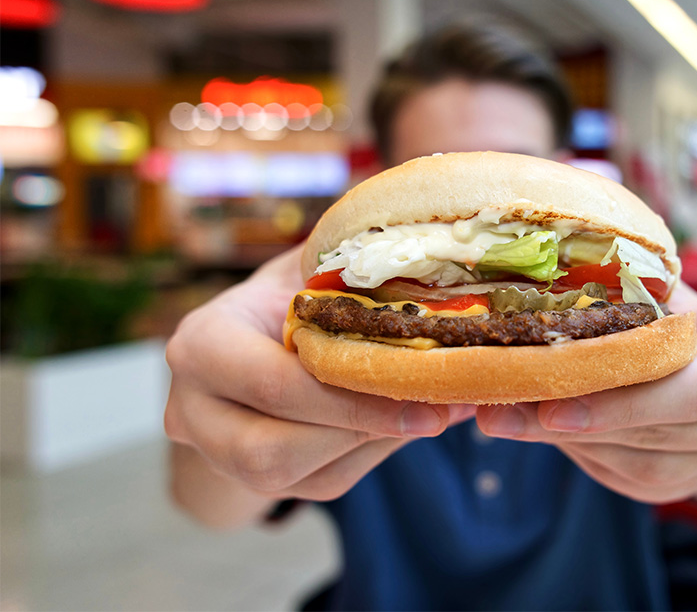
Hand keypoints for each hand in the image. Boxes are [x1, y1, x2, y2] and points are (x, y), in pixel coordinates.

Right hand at [165, 246, 473, 524]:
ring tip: (429, 412)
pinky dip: (374, 453)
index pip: (272, 383)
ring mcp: (219, 455)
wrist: (247, 337)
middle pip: (273, 450)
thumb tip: (440, 308)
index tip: (421, 383)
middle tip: (434, 412)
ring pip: (297, 478)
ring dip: (370, 445)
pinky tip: (409, 423)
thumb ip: (351, 285)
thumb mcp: (308, 273)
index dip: (350, 394)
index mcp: (201, 345)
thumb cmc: (287, 293)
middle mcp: (194, 409)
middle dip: (361, 430)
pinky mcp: (257, 484)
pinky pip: (323, 481)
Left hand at [476, 282, 696, 507]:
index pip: (695, 390)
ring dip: (567, 441)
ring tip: (505, 416)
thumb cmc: (690, 318)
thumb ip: (631, 296)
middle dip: (574, 422)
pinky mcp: (687, 485)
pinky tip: (539, 426)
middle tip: (499, 413)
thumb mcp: (674, 295)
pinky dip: (579, 451)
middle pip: (659, 432)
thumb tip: (546, 287)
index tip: (550, 403)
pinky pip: (626, 476)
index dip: (622, 401)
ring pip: (638, 463)